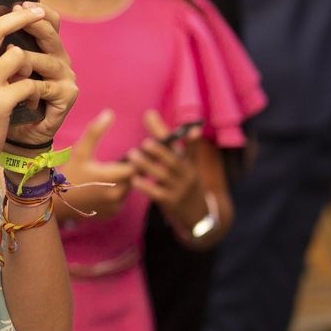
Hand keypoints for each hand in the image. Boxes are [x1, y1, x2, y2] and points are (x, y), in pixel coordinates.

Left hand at [3, 1, 79, 148]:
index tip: (17, 1)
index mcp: (43, 47)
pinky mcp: (67, 96)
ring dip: (23, 60)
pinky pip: (45, 86)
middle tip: (16, 13)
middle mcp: (58, 58)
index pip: (48, 20)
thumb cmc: (2, 99)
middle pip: (51, 33)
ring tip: (7, 59)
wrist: (13, 135)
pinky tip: (15, 88)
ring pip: (45, 60)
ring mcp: (65, 77)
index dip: (35, 8)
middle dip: (32, 22)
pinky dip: (28, 88)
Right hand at [50, 110, 134, 221]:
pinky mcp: (111, 214)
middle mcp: (116, 194)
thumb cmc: (67, 174)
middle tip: (122, 162)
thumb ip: (95, 131)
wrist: (56, 203)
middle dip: (130, 170)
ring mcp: (114, 206)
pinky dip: (117, 194)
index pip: (136, 166)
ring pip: (129, 190)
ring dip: (124, 182)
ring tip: (112, 174)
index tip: (129, 154)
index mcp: (111, 177)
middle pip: (134, 179)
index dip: (134, 159)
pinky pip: (121, 201)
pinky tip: (105, 188)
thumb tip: (109, 113)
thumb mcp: (80, 151)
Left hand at [128, 110, 204, 227]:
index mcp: (189, 162)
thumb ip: (180, 146)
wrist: (199, 214)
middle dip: (160, 151)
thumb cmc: (186, 183)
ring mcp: (179, 189)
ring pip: (163, 176)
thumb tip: (183, 124)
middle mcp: (186, 174)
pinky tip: (134, 180)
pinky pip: (157, 194)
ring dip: (147, 165)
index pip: (183, 144)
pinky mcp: (171, 202)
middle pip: (173, 160)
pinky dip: (146, 186)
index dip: (169, 132)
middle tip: (145, 142)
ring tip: (132, 155)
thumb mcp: (188, 165)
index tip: (155, 116)